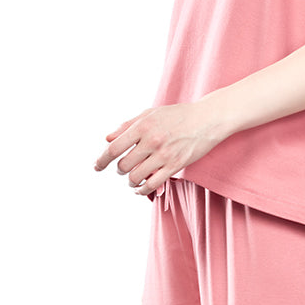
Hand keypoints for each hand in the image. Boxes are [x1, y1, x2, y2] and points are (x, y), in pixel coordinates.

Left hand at [93, 102, 229, 194]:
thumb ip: (127, 126)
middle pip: (124, 165)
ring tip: (133, 179)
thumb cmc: (177, 115)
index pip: (114, 147)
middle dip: (120, 170)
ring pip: (136, 177)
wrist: (207, 119)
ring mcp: (164, 155)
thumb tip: (107, 139)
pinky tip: (141, 188)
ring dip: (131, 181)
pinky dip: (142, 190)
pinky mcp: (175, 166)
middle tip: (123, 168)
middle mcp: (152, 141)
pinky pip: (152, 184)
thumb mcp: (150, 113)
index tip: (97, 166)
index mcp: (143, 126)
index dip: (102, 160)